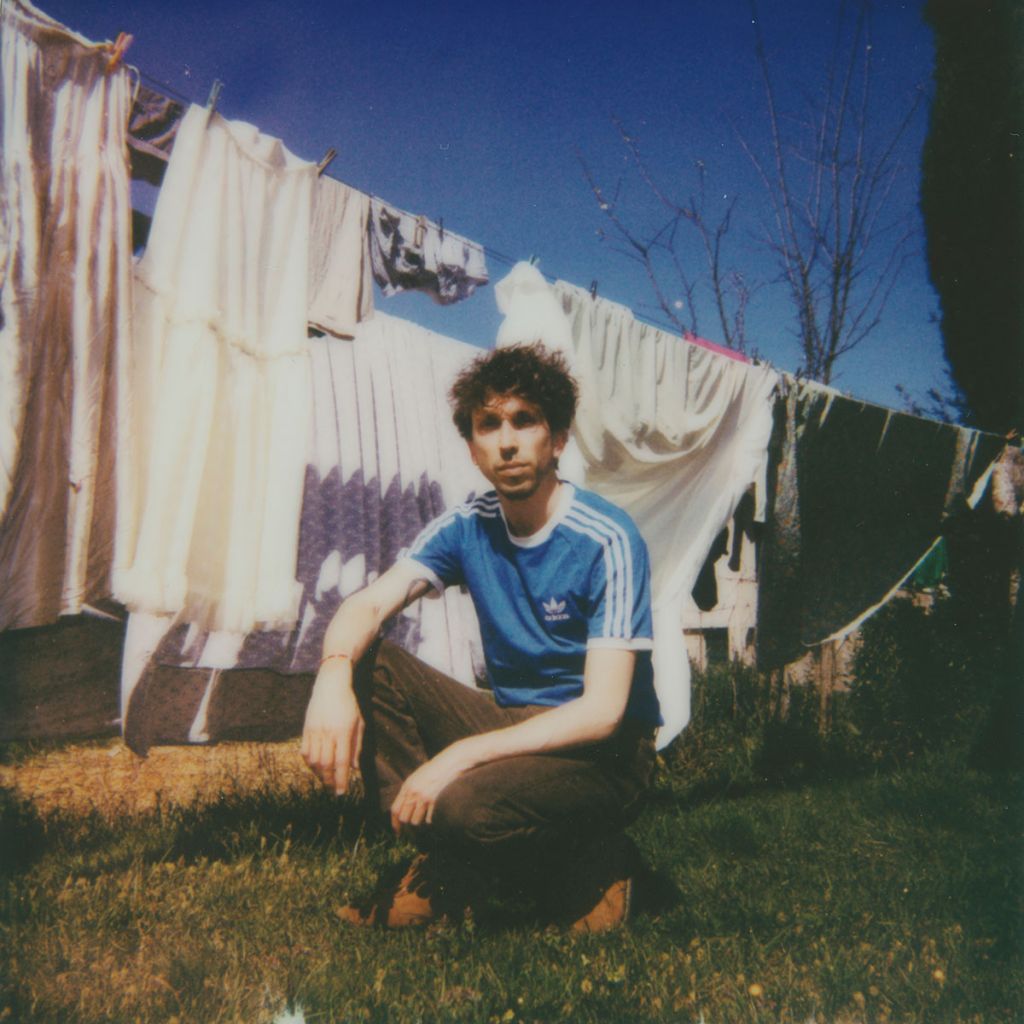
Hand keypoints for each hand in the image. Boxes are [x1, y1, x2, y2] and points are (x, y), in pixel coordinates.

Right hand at [300, 664, 363, 795]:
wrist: (331, 685)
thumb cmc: (349, 704)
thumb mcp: (359, 723)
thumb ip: (357, 746)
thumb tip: (354, 768)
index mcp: (343, 732)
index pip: (342, 761)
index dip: (341, 779)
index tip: (342, 792)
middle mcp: (328, 733)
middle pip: (326, 764)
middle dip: (329, 781)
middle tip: (333, 790)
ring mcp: (315, 731)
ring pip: (313, 760)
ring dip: (319, 774)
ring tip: (326, 780)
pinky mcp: (306, 729)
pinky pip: (304, 752)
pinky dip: (309, 763)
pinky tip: (316, 767)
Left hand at [390, 741, 474, 832]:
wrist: (449, 764)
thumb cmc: (433, 770)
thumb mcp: (416, 777)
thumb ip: (408, 791)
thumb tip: (402, 809)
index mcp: (407, 786)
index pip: (395, 810)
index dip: (395, 823)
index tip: (397, 831)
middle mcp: (413, 793)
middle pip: (404, 818)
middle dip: (408, 822)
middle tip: (413, 821)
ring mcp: (424, 797)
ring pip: (415, 821)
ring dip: (419, 821)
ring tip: (424, 814)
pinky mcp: (435, 801)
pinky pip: (428, 819)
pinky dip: (430, 819)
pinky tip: (433, 813)